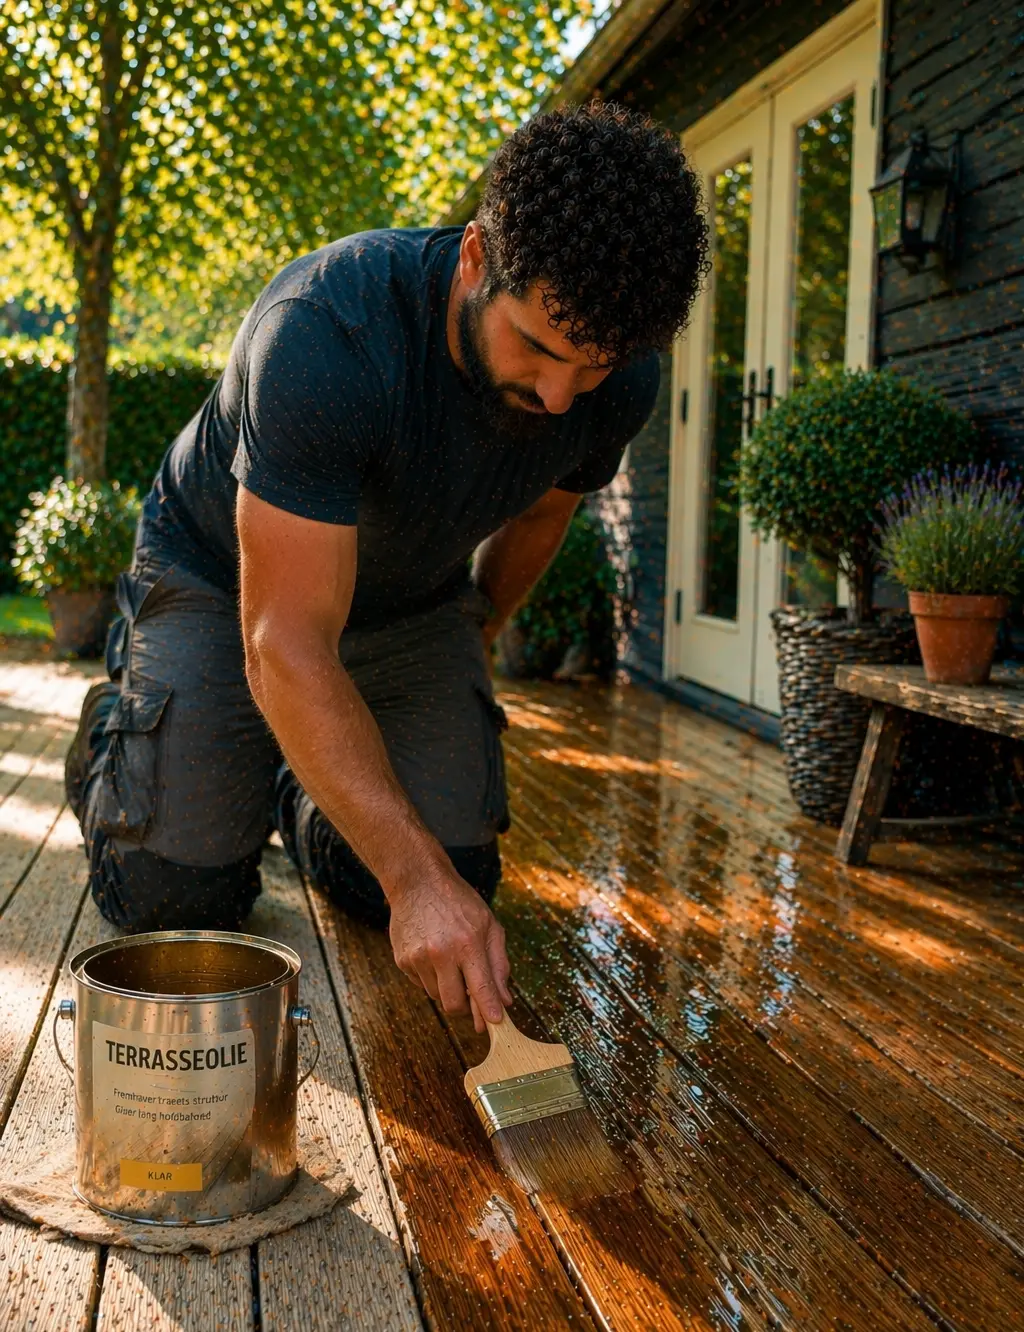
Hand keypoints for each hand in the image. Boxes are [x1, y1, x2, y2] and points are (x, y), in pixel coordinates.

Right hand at [388, 861, 511, 1031]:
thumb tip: (504, 1000)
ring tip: (452, 963)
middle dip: (466, 1009)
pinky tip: (434, 955)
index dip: (488, 1011)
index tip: (494, 1024)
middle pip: (454, 1004)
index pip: (481, 988)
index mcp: (467, 943)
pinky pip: (421, 984)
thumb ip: (499, 964)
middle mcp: (440, 953)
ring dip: (448, 990)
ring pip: (437, 997)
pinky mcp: (403, 961)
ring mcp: (418, 958)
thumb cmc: (459, 902)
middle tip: (472, 998)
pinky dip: (432, 978)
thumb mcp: (489, 925)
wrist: (417, 882)